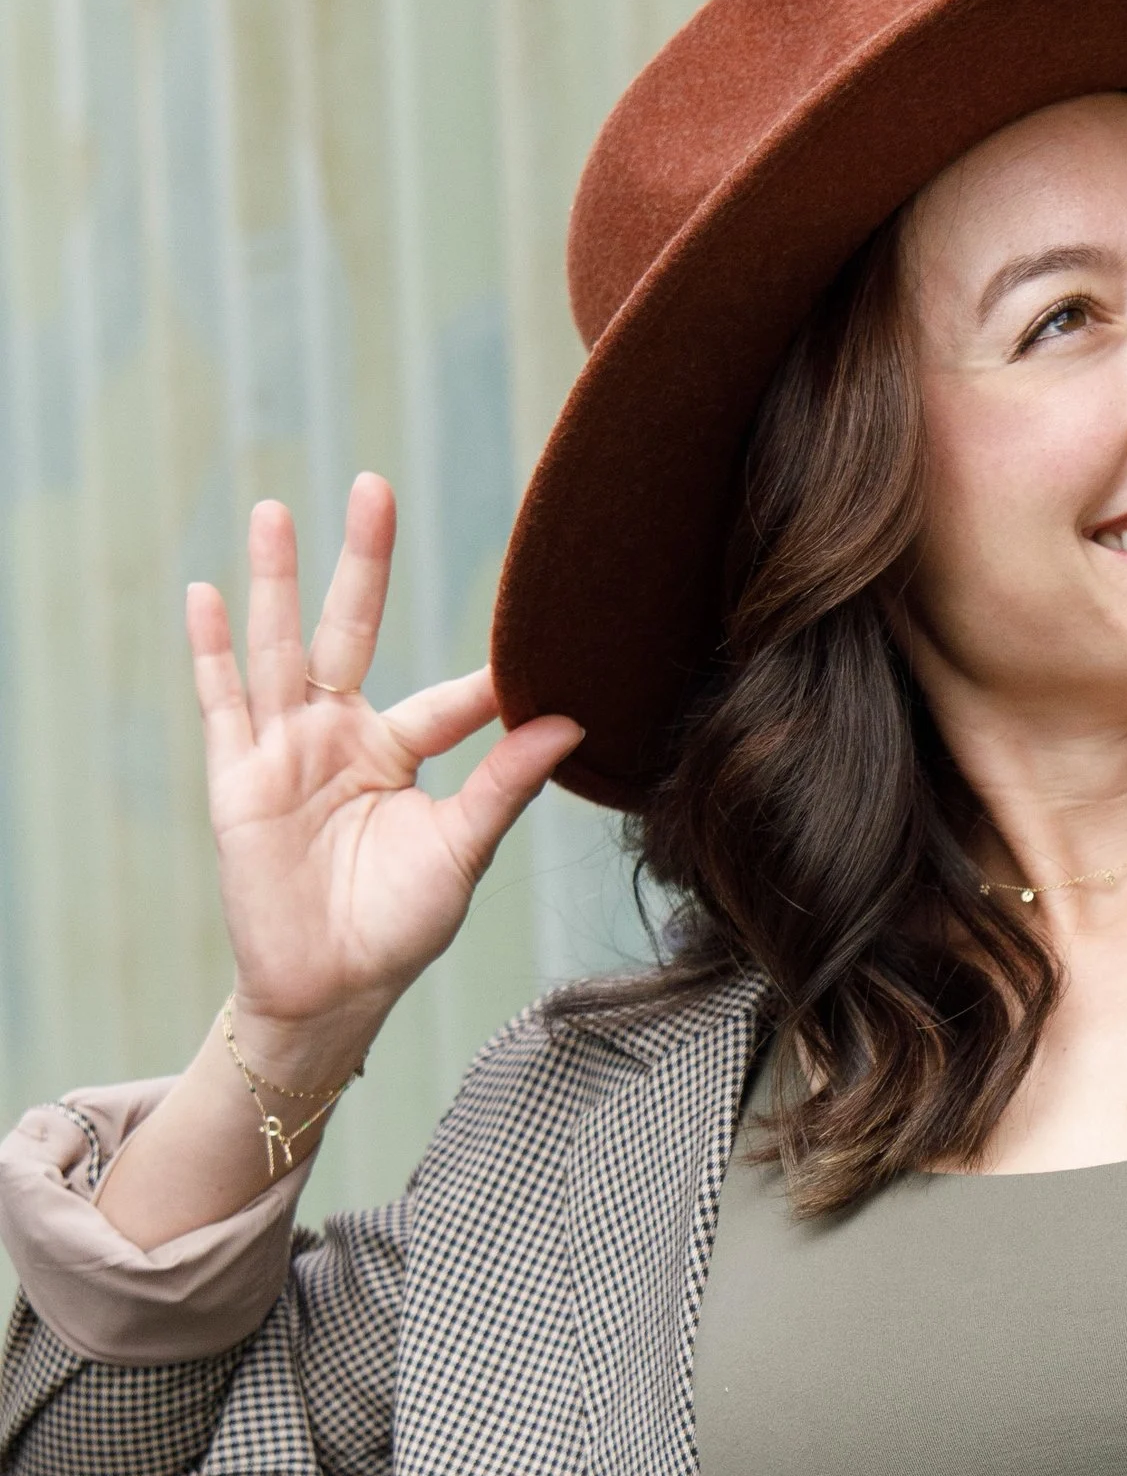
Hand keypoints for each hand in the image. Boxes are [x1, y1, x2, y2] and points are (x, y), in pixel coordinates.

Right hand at [188, 478, 579, 1079]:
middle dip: (361, 561)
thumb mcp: (462, 849)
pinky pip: (223, 703)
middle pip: (350, 629)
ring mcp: (287, 750)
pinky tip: (207, 594)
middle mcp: (342, 737)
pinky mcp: (240, 777)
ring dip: (275, 581)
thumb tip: (570, 721)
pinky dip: (212, 651)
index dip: (486, 679)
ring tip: (277, 511)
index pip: (450, 697)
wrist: (331, 989)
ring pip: (281, 647)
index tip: (528, 642)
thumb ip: (505, 782)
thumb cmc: (399, 926)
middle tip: (374, 486)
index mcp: (401, 752)